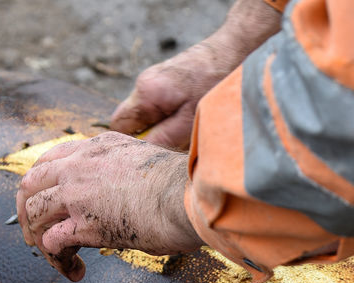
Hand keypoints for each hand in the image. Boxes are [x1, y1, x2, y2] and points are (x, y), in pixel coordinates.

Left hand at [16, 132, 199, 281]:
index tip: (46, 201)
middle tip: (35, 232)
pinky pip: (52, 243)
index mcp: (98, 147)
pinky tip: (74, 271)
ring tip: (55, 258)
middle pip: (30, 184)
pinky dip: (57, 261)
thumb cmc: (183, 187)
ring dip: (38, 238)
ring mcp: (77, 194)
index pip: (52, 158)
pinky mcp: (83, 225)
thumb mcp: (149, 165)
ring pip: (34, 213)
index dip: (42, 183)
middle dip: (27, 211)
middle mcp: (80, 166)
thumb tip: (133, 199)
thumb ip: (131, 175)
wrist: (187, 198)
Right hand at [110, 0, 281, 148]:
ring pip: (149, 116)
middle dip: (148, 138)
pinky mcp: (169, 82)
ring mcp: (156, 81)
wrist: (235, 52)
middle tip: (170, 148)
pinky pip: (162, 108)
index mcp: (145, 94)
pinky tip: (192, 120)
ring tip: (187, 133)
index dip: (128, 145)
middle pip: (133, 122)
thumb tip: (141, 156)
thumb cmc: (215, 85)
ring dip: (164, 129)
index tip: (145, 158)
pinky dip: (173, 119)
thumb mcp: (189, 122)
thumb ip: (162, 139)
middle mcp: (145, 84)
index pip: (118, 126)